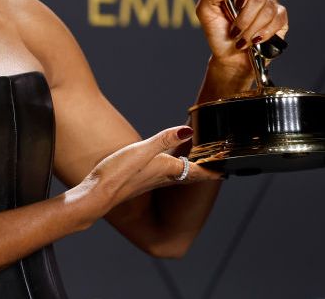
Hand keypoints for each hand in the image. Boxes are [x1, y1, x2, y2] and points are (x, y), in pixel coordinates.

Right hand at [72, 126, 222, 220]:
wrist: (98, 194)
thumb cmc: (119, 173)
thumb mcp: (142, 151)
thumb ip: (164, 140)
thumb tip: (188, 130)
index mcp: (167, 170)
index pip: (197, 171)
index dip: (212, 170)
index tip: (226, 168)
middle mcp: (162, 177)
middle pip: (190, 175)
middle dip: (204, 171)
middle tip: (216, 167)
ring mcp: (151, 180)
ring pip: (177, 175)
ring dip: (189, 170)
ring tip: (197, 164)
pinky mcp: (139, 180)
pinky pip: (164, 175)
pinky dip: (172, 169)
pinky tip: (166, 165)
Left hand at [195, 0, 288, 72]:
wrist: (229, 58)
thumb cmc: (218, 33)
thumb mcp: (205, 12)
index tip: (236, 3)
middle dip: (244, 18)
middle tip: (234, 30)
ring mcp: (269, 5)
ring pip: (268, 10)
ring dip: (251, 29)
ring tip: (242, 39)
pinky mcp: (280, 20)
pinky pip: (278, 20)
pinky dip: (264, 33)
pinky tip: (255, 40)